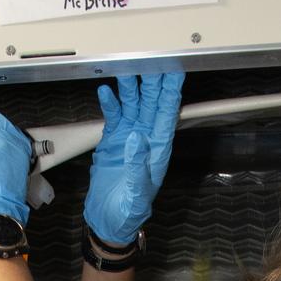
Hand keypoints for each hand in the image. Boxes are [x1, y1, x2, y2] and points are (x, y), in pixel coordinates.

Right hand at [83, 71, 184, 248]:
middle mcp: (145, 139)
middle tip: (150, 58)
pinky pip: (113, 116)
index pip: (168, 115)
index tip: (174, 71)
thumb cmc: (128, 213)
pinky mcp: (111, 141)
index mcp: (158, 150)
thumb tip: (136, 139)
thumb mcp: (137, 196)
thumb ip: (138, 168)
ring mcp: (128, 138)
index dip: (171, 93)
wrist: (107, 221)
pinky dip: (109, 103)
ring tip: (126, 68)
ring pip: (132, 104)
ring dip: (130, 87)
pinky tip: (106, 91)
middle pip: (151, 103)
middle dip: (151, 80)